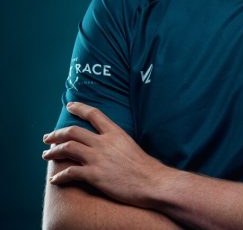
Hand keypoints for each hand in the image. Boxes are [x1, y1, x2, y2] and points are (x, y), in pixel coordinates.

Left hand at [42, 102, 167, 207]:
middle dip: (56, 134)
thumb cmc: (144, 165)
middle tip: (48, 137)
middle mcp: (103, 142)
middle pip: (73, 131)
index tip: (70, 105)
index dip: (79, 108)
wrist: (150, 181)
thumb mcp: (130, 144)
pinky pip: (70, 173)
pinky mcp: (94, 175)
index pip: (94, 114)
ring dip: (53, 151)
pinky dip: (60, 176)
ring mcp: (97, 158)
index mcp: (114, 132)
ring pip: (68, 149)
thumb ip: (116, 140)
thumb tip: (108, 142)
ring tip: (46, 154)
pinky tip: (55, 179)